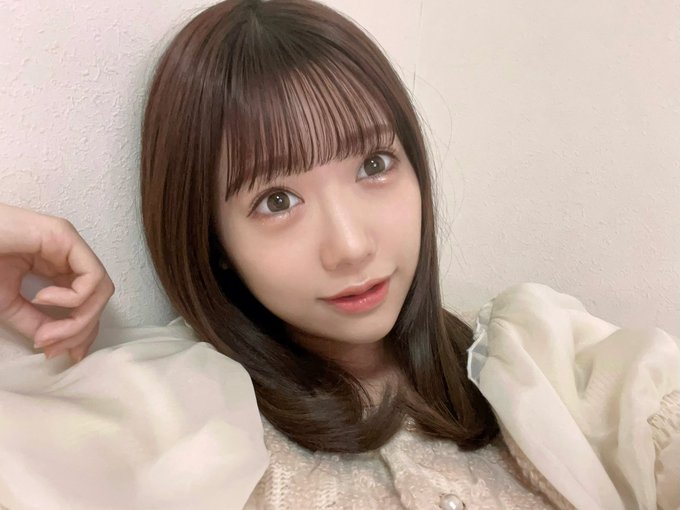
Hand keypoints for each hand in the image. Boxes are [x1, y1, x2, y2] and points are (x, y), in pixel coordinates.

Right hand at [0, 203, 114, 361]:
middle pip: (98, 298)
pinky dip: (72, 298)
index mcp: (57, 267)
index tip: (62, 355)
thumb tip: (56, 345)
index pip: (88, 302)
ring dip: (78, 321)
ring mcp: (69, 243)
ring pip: (101, 289)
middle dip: (80, 331)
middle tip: (52, 349)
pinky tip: (41, 297)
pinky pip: (92, 276)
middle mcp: (69, 254)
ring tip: (46, 331)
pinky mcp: (65, 236)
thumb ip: (35, 322)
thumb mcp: (9, 303)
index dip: (82, 333)